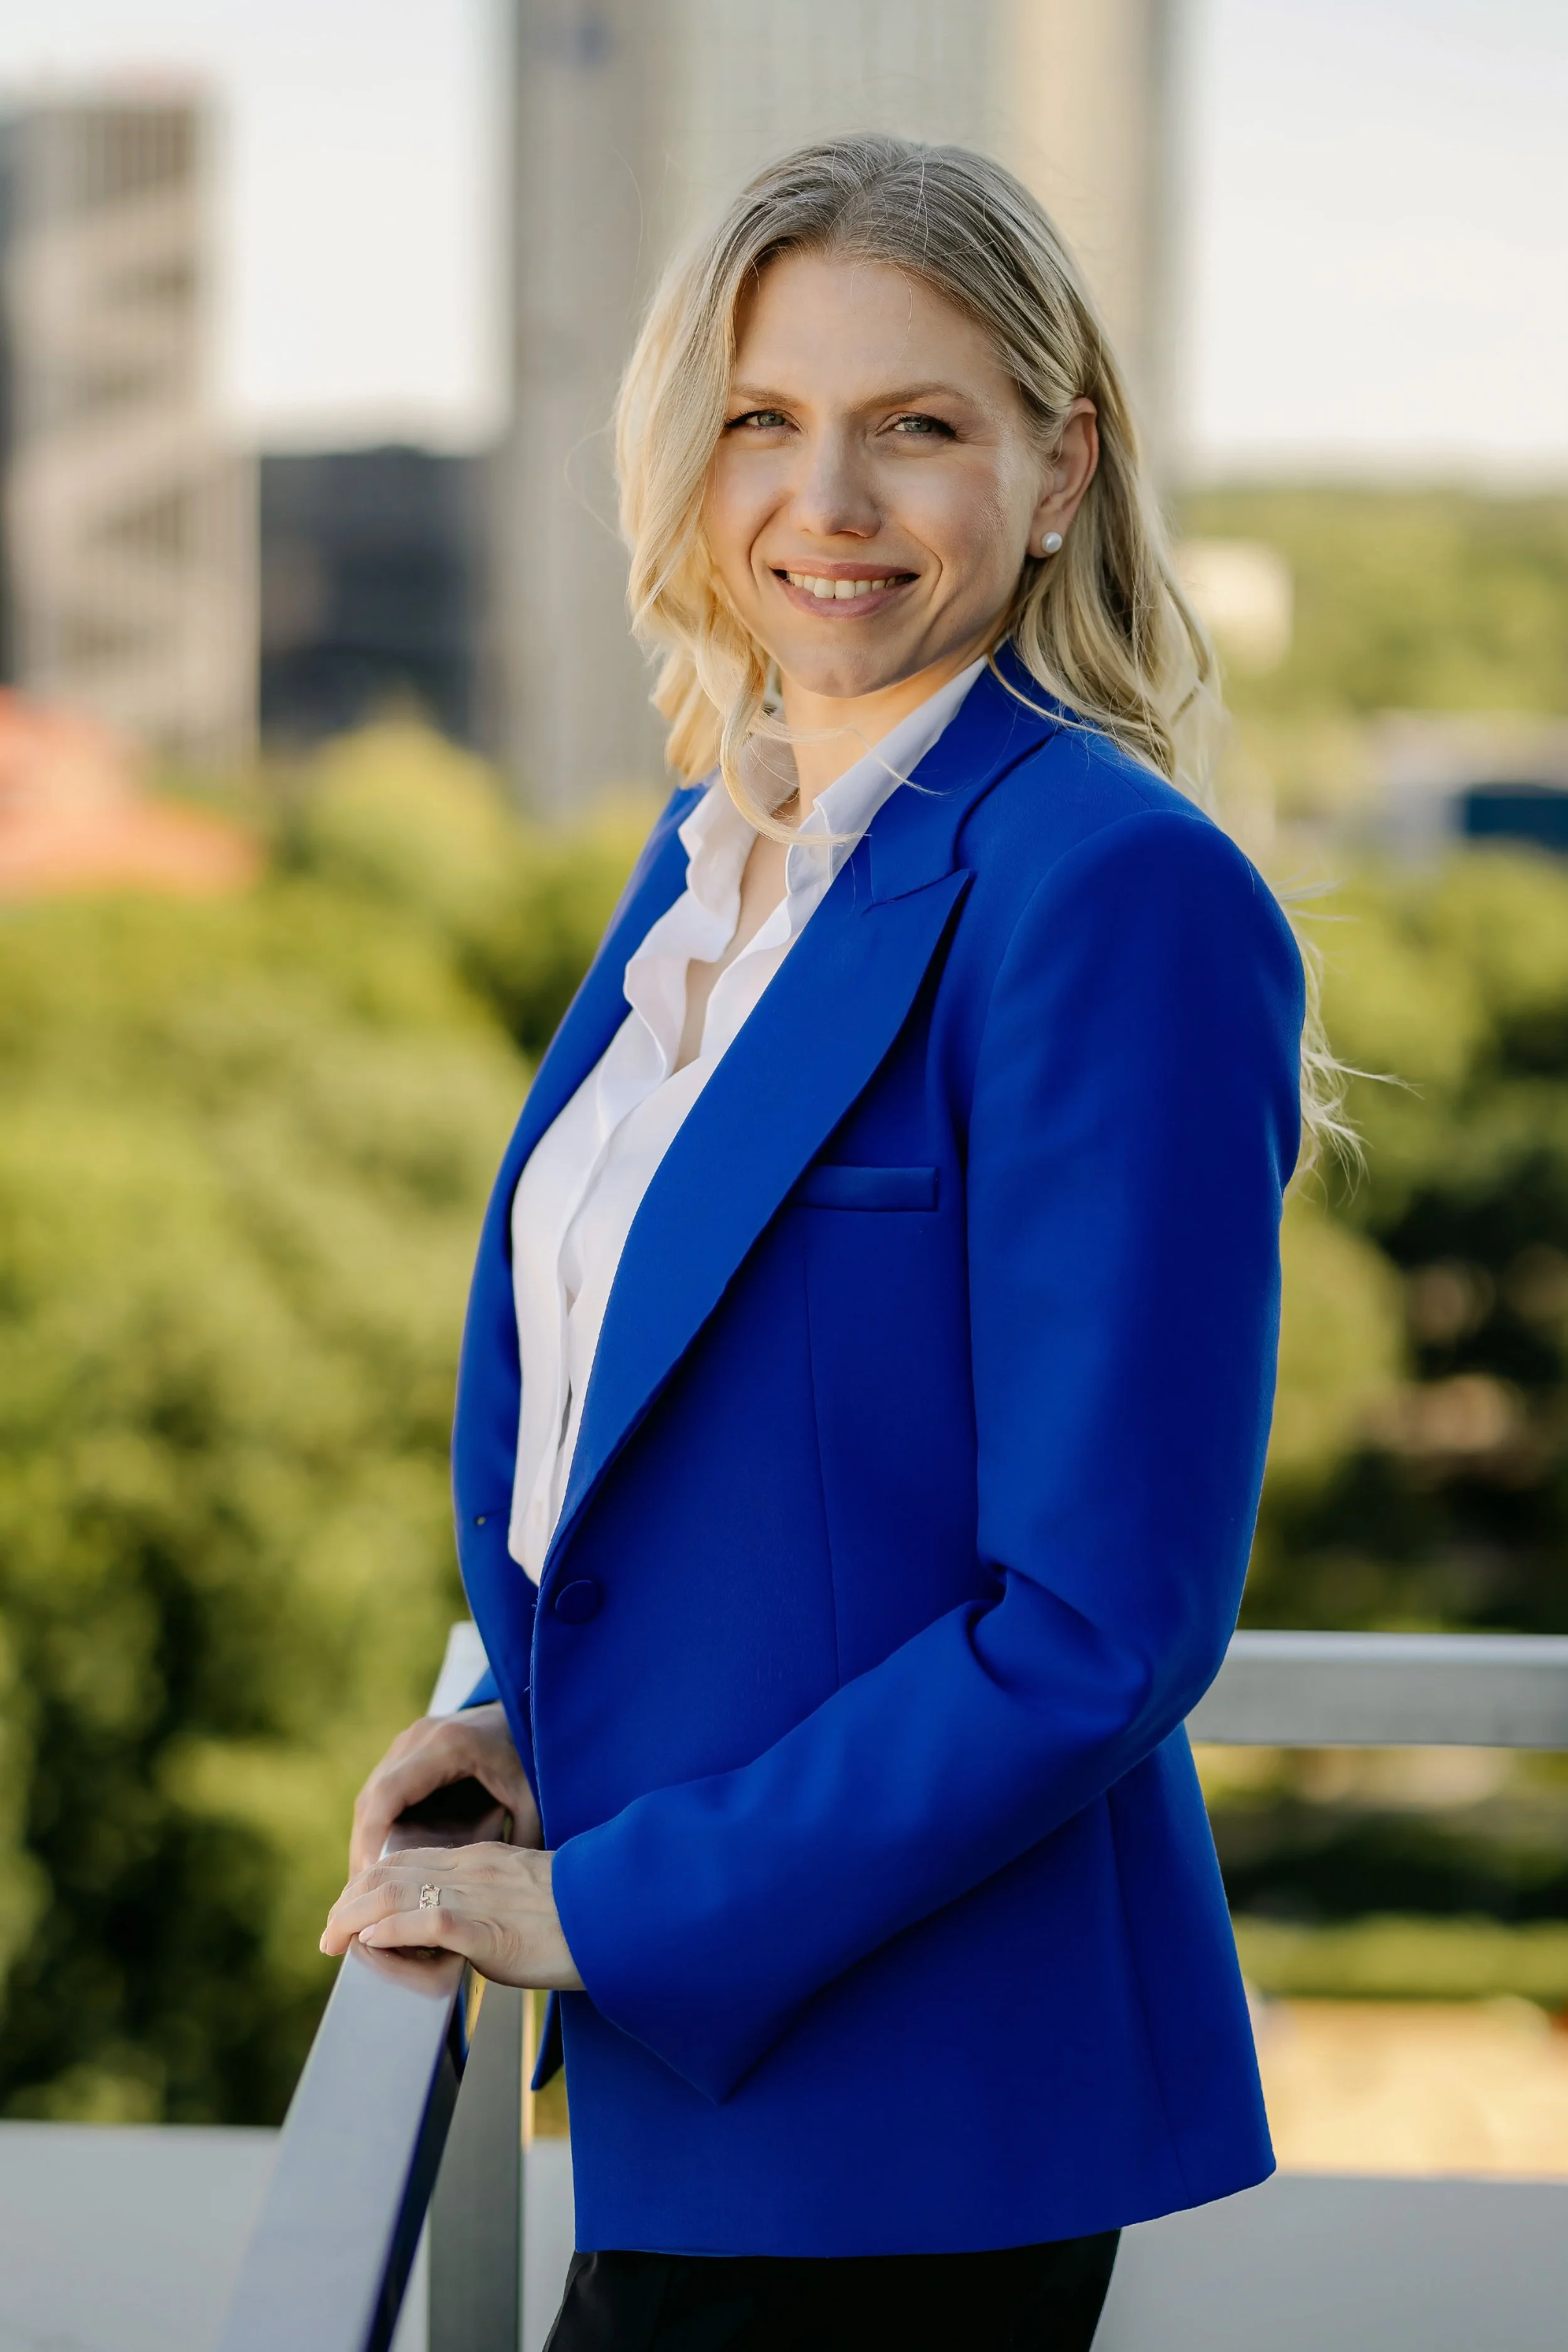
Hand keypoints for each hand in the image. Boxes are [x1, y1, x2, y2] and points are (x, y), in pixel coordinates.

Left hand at [320, 1843, 583, 1989]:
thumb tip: (462, 1930)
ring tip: (333, 1940)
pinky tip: (372, 1943)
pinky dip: (393, 1931)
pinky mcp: (488, 1930)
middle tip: (328, 1934)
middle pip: (392, 1874)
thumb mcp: (526, 1899)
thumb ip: (491, 1904)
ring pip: (398, 1894)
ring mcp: (478, 1898)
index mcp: (482, 1861)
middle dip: (350, 1903)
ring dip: (355, 1918)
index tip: (349, 1910)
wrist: (620, 1917)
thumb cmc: (581, 1916)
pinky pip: (428, 1922)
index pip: (410, 1861)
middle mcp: (473, 1871)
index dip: (369, 1884)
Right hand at [349, 1703, 540, 1875]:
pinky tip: (381, 1861)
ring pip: (370, 1796)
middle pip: (373, 1797)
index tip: (368, 1873)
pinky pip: (379, 1792)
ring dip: (365, 1839)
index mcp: (448, 1744)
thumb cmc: (529, 1754)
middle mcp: (418, 1738)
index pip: (392, 1791)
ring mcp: (407, 1742)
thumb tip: (506, 1892)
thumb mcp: (532, 1795)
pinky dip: (375, 1826)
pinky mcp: (404, 1752)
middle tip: (362, 1894)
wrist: (525, 1709)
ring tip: (366, 1886)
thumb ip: (522, 1837)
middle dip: (364, 1847)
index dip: (374, 1833)